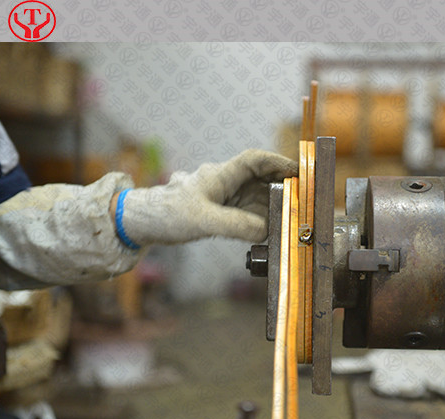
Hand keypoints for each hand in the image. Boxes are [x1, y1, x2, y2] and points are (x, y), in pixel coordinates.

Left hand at [117, 149, 296, 244]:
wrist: (143, 222)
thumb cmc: (168, 214)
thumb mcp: (204, 221)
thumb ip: (236, 225)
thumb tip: (266, 231)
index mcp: (220, 175)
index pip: (255, 160)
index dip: (278, 162)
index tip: (299, 172)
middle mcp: (224, 182)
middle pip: (261, 178)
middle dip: (282, 186)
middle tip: (302, 201)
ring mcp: (222, 196)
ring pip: (255, 196)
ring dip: (272, 206)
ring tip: (289, 220)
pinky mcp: (219, 210)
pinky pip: (246, 211)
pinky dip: (260, 219)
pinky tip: (267, 231)